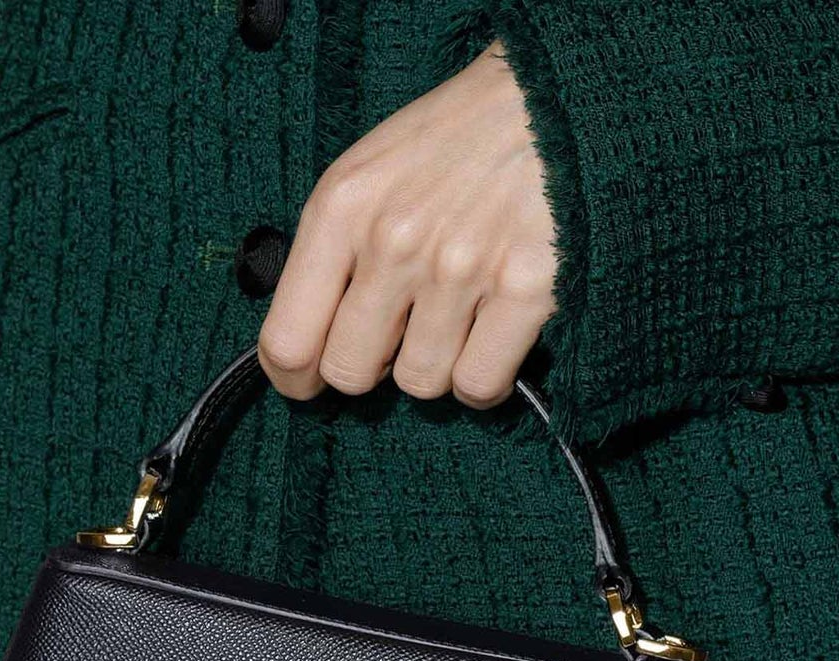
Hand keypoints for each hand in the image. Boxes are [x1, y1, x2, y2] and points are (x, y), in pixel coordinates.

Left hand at [258, 43, 556, 409]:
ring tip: (454, 321)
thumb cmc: (456, 140)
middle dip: (370, 368)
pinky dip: (483, 380)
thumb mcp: (369, 171)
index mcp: (343, 206)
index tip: (309, 381)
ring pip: (419, 384)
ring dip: (434, 366)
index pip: (286, 340)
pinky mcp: (525, 288)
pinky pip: (478, 384)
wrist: (552, 98)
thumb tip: (310, 344)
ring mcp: (459, 267)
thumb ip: (333, 251)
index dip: (295, 377)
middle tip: (396, 338)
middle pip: (349, 372)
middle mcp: (394, 239)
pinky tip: (489, 344)